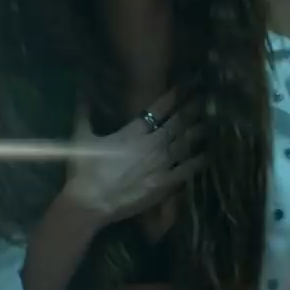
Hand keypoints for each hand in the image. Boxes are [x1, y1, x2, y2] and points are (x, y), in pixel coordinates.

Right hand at [61, 91, 205, 224]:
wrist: (89, 203)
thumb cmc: (84, 171)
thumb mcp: (81, 137)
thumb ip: (84, 113)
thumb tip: (81, 90)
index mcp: (133, 132)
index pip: (158, 108)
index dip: (174, 95)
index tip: (185, 86)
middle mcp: (151, 144)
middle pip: (177, 123)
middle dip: (191, 109)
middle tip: (203, 100)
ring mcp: (160, 164)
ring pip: (185, 143)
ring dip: (197, 131)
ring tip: (208, 123)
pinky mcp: (164, 184)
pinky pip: (186, 170)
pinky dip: (198, 161)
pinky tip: (207, 154)